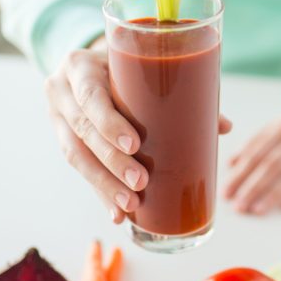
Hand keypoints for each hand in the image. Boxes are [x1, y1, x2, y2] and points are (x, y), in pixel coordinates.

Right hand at [45, 39, 231, 223]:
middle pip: (82, 132)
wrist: (85, 67)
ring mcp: (56, 117)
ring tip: (131, 205)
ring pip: (76, 157)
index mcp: (80, 66)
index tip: (135, 145)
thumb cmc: (121, 66)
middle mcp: (61, 91)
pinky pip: (79, 169)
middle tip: (141, 182)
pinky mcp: (62, 139)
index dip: (109, 123)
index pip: (90, 96)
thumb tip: (224, 126)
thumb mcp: (139, 68)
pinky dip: (100, 192)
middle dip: (112, 162)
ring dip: (105, 185)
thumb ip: (176, 93)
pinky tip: (116, 214)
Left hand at [223, 101, 280, 213]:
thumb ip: (254, 143)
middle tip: (238, 205)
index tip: (226, 191)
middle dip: (252, 187)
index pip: (257, 153)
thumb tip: (231, 163)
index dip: (240, 174)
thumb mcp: (278, 126)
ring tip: (256, 210)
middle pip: (272, 165)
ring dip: (273, 194)